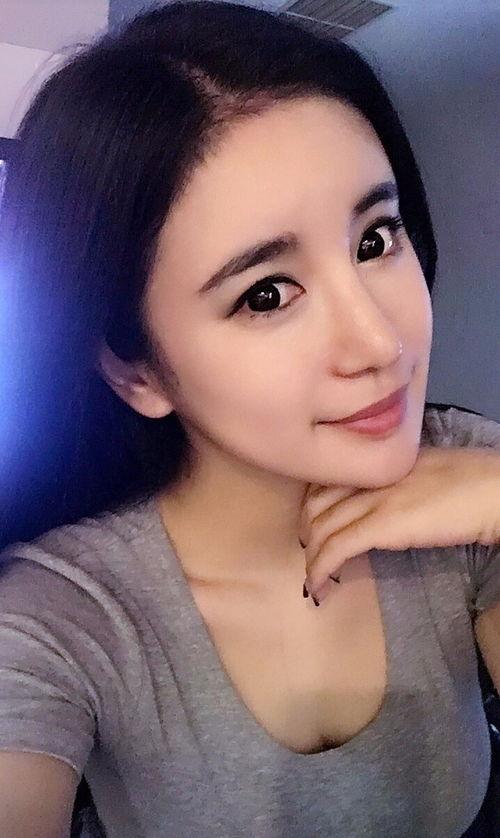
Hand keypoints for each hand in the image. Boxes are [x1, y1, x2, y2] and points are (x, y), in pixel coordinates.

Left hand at [299, 446, 499, 604]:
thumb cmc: (471, 482)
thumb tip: (387, 505)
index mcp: (376, 462)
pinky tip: (319, 588)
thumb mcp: (422, 472)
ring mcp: (373, 498)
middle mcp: (368, 475)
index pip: (326, 480)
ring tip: (313, 577)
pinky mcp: (383, 525)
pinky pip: (336, 549)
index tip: (313, 526)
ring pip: (321, 528)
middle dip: (306, 532)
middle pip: (315, 503)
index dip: (311, 506)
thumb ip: (396, 483)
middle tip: (312, 554)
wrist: (494, 490)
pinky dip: (319, 570)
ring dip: (310, 557)